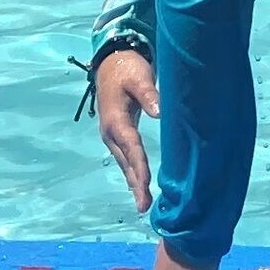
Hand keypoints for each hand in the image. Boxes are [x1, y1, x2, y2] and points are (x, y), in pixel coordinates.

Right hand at [93, 47, 157, 211]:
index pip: (130, 147)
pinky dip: (132, 172)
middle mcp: (111, 132)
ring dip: (133, 182)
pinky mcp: (118, 134)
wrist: (111, 62)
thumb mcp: (139, 77)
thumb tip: (159, 113)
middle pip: (125, 161)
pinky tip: (138, 184)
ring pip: (124, 162)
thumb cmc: (127, 69)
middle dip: (135, 184)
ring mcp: (113, 134)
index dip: (139, 166)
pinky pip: (126, 157)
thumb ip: (149, 95)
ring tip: (143, 203)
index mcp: (116, 120)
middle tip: (144, 206)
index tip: (145, 185)